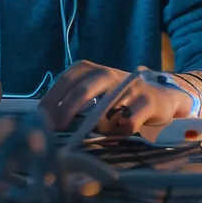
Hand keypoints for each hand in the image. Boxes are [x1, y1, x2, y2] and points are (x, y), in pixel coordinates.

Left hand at [38, 61, 194, 134]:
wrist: (161, 97)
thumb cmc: (118, 100)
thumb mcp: (95, 95)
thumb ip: (73, 103)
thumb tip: (44, 121)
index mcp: (91, 70)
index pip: (67, 79)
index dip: (52, 98)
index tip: (40, 117)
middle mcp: (109, 74)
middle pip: (85, 88)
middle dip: (67, 108)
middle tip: (55, 127)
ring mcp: (130, 86)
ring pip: (107, 108)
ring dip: (100, 125)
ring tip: (102, 131)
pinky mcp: (148, 100)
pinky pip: (129, 121)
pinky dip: (122, 131)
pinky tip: (123, 131)